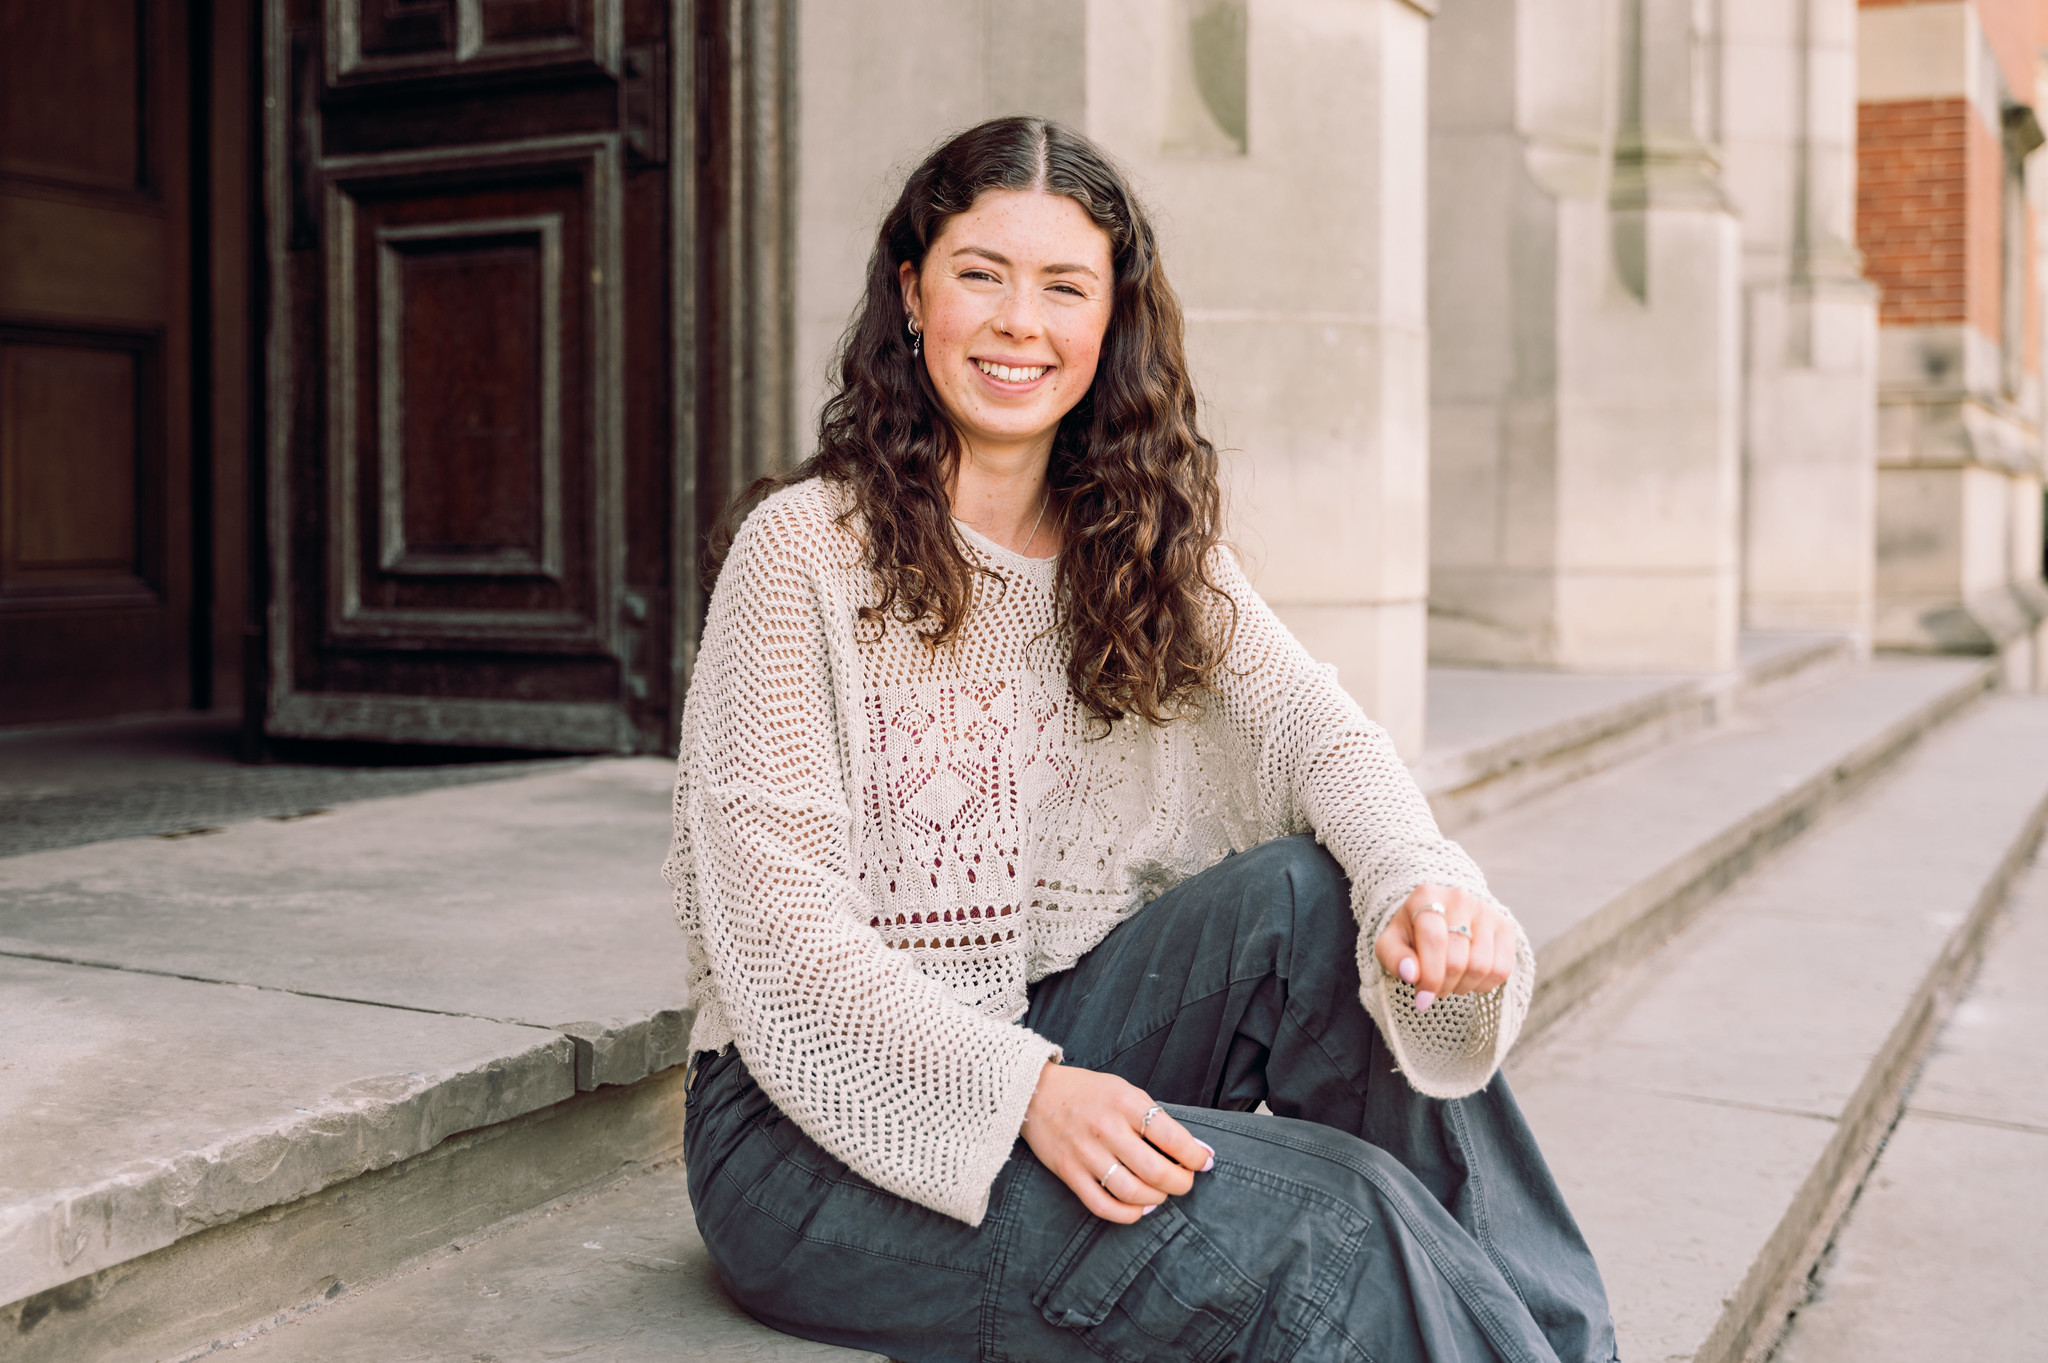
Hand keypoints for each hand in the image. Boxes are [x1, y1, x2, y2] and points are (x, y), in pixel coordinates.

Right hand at [1021, 1061, 1214, 1222]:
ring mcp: (1085, 1153)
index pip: (1173, 1138)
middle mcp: (1106, 1128)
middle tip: (1185, 1181)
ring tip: (1161, 1194)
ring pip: (1132, 1193)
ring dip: (1156, 1200)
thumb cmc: (1089, 1093)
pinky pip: (1102, 1206)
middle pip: (1156, 1172)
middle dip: (1181, 1183)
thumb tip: (1195, 1150)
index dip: (1196, 1156)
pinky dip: (1127, 1215)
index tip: (1204, 1161)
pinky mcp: (1068, 1172)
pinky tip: (1139, 1208)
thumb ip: (1156, 1119)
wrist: (1035, 1093)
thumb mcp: (1126, 1091)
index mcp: (1125, 1102)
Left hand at [1373, 884, 1514, 1011]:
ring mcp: (1486, 910)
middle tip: (1433, 990)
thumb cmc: (1411, 934)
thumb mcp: (1391, 943)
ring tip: (1449, 982)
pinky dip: (1483, 985)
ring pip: (1482, 966)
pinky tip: (1468, 979)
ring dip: (1462, 987)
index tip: (1422, 998)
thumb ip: (1395, 958)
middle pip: (1457, 958)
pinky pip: (1502, 969)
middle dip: (1443, 985)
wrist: (1438, 918)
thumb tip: (1411, 974)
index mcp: (1427, 895)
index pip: (1434, 940)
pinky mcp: (1505, 926)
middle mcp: (1460, 897)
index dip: (1429, 975)